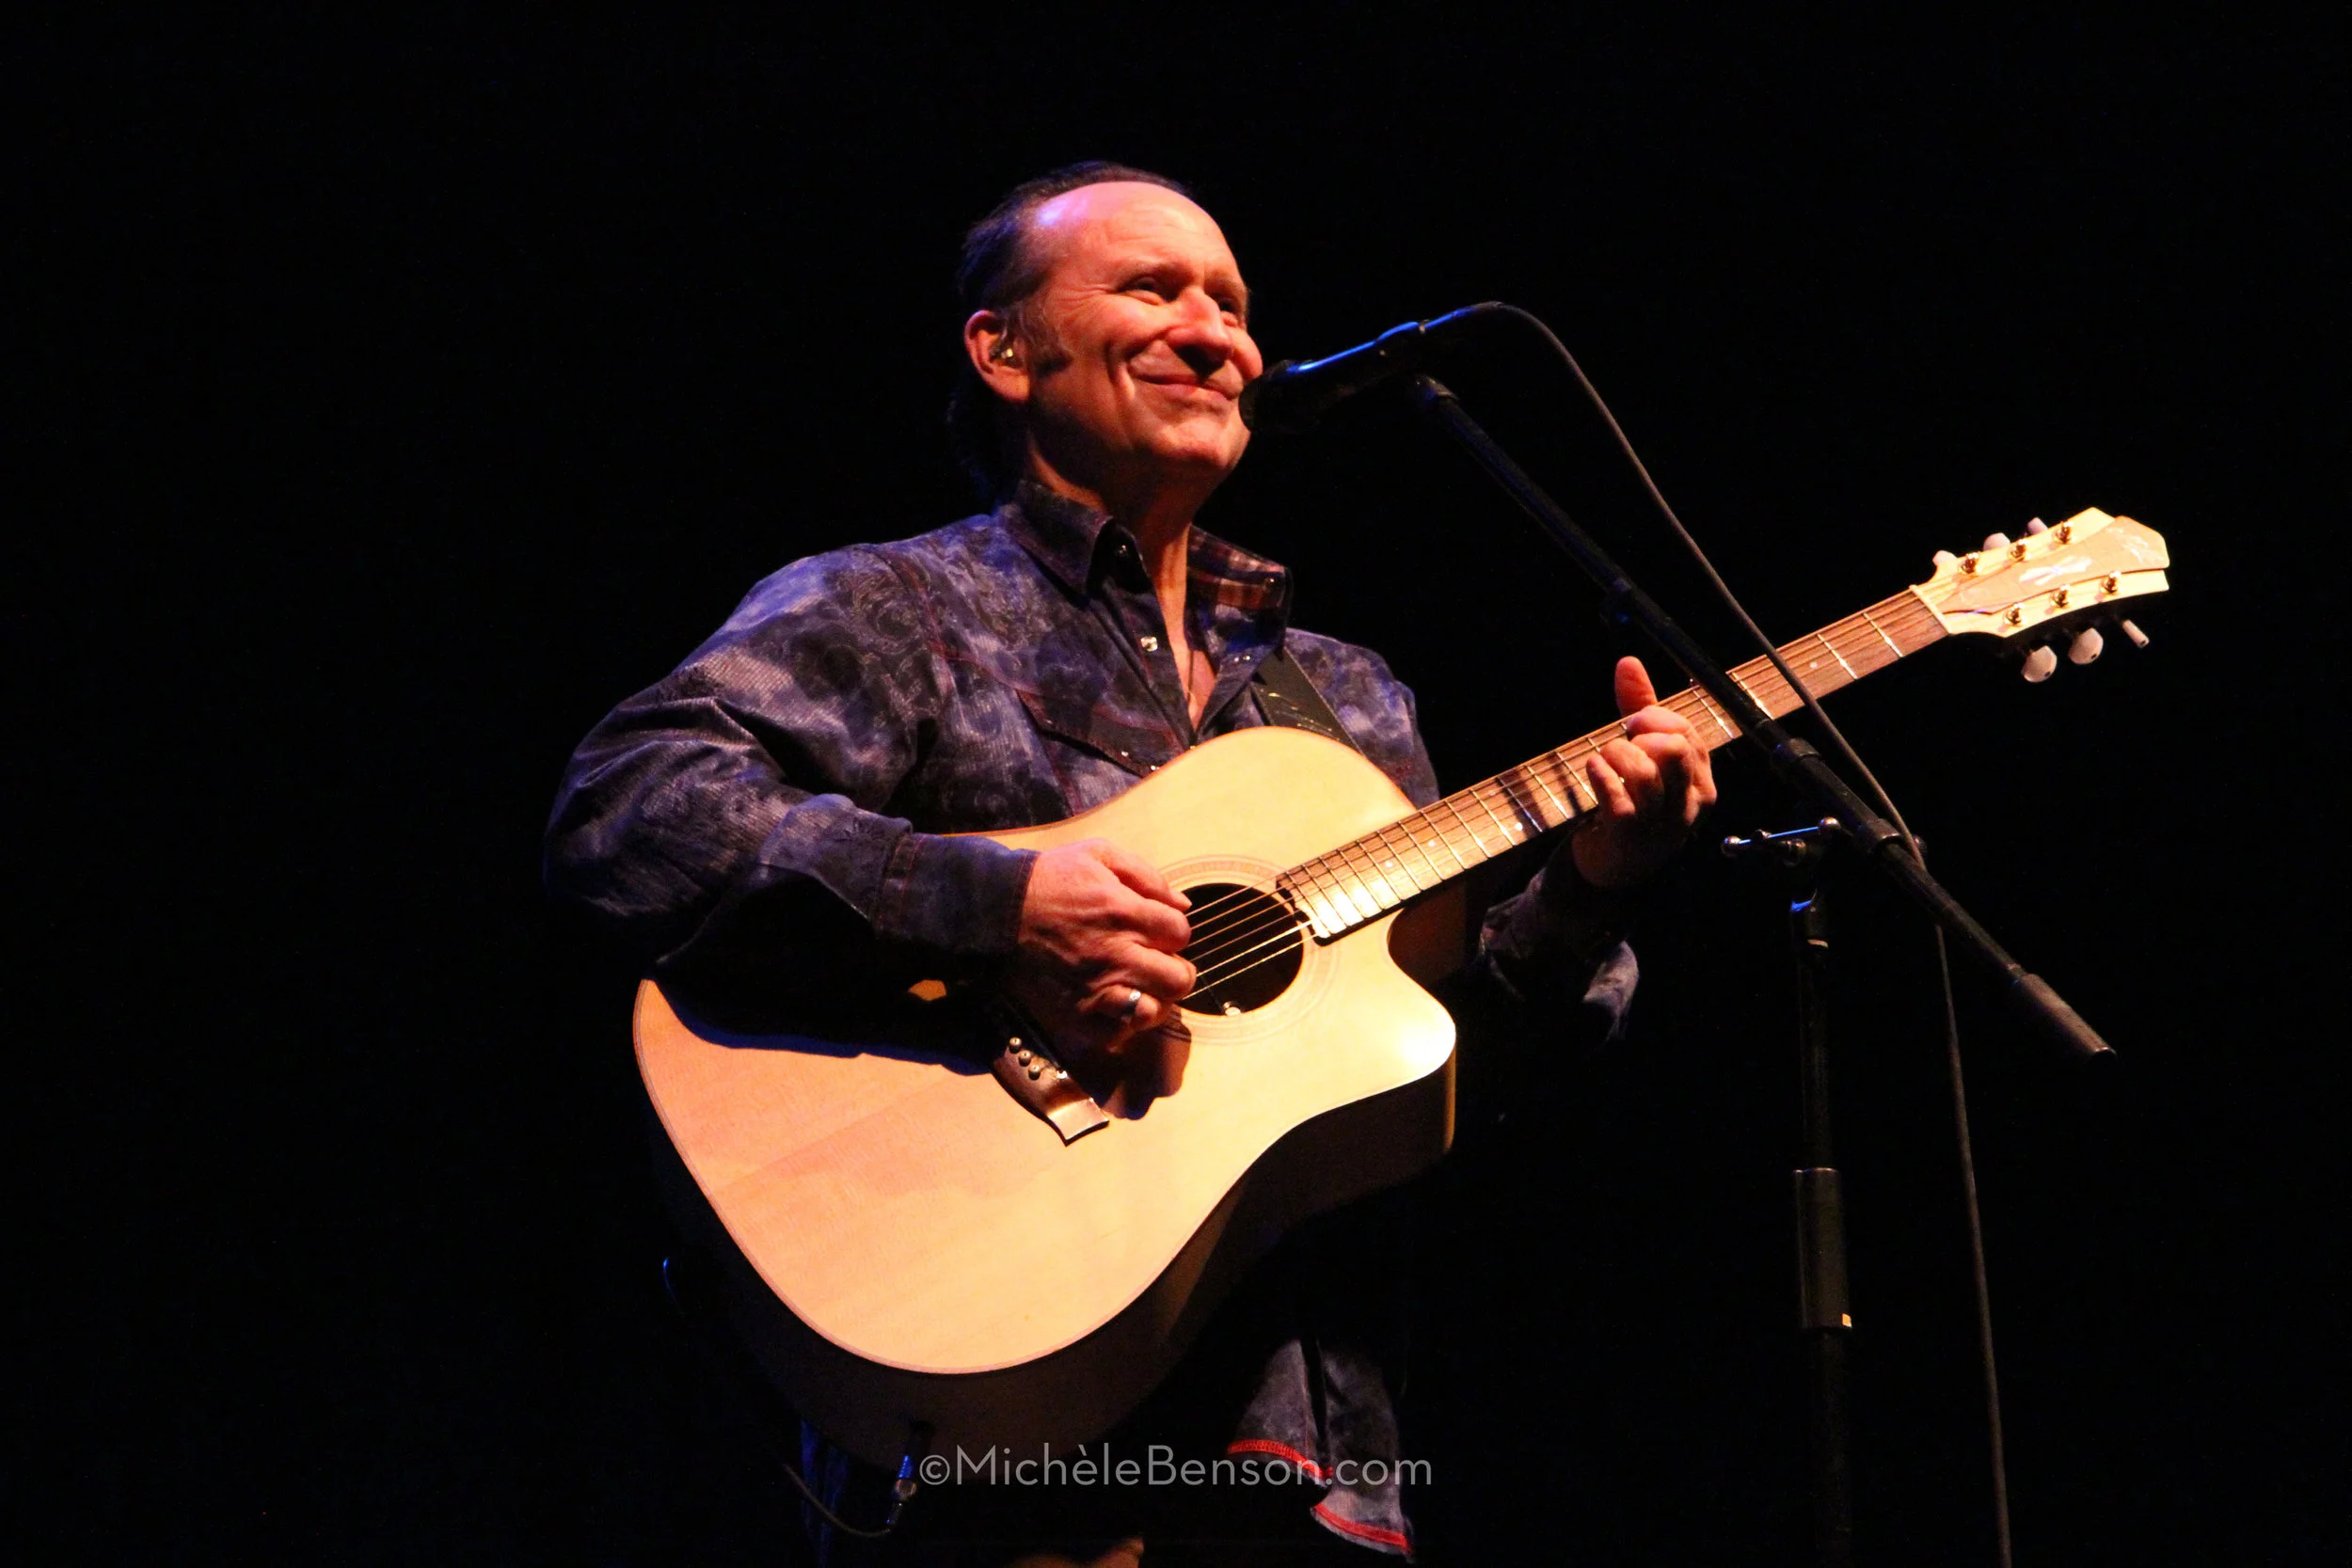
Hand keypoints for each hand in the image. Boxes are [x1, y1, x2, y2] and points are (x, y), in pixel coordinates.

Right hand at [1006, 839, 1193, 1055]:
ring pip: (1153, 1011)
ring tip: (1141, 988)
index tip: (1158, 931)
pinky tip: (1115, 1006)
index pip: (1181, 933)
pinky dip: (1122, 1024)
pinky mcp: (1075, 1013)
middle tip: (1160, 964)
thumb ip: (1147, 876)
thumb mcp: (1099, 855)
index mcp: (1126, 913)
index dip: (1174, 932)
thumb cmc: (1052, 878)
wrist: (998, 910)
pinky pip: (1116, 1034)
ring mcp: (1097, 988)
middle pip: (1178, 978)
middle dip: (1176, 969)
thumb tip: (1183, 904)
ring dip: (1153, 1000)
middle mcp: (1117, 954)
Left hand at [1569, 656, 1718, 889]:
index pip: (1687, 733)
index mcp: (1700, 780)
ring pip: (1644, 772)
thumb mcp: (1644, 754)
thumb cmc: (1635, 802)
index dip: (1655, 719)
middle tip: (1622, 742)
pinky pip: (1619, 798)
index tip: (1633, 724)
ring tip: (1603, 759)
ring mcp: (1662, 823)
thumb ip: (1639, 707)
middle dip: (1640, 735)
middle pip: (1674, 749)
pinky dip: (1601, 776)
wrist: (1617, 864)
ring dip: (1614, 755)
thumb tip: (1628, 661)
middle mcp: (1689, 803)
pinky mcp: (1631, 836)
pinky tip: (1593, 770)